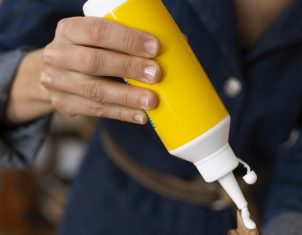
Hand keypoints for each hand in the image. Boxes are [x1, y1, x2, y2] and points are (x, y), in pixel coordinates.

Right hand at [41, 17, 160, 123]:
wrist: (56, 71)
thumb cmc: (88, 50)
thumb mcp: (97, 39)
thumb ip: (127, 40)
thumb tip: (177, 44)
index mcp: (69, 30)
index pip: (97, 31)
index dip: (127, 39)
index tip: (155, 48)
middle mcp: (57, 55)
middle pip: (93, 62)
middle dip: (128, 68)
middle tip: (156, 74)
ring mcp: (56, 81)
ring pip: (94, 91)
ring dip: (127, 97)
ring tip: (151, 101)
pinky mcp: (63, 104)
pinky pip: (94, 111)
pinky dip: (121, 114)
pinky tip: (140, 116)